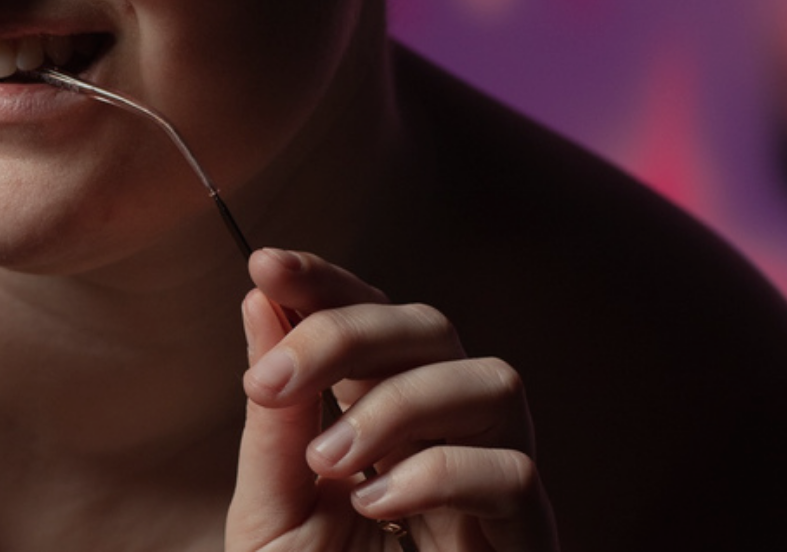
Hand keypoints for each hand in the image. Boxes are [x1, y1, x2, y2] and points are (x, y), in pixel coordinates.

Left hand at [225, 248, 556, 551]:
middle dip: (349, 332)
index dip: (326, 278)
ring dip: (399, 405)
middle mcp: (450, 434)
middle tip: (273, 385)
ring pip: (494, 381)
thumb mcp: (272, 512)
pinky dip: (438, 473)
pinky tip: (377, 505)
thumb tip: (259, 298)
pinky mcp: (527, 539)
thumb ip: (273, 417)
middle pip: (435, 326)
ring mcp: (497, 485)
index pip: (372, 316)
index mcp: (383, 416)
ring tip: (332, 463)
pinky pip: (514, 473)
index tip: (264, 262)